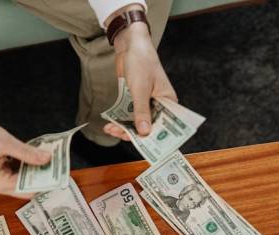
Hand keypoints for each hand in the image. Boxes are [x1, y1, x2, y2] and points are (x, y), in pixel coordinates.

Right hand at [0, 92, 50, 198]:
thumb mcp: (5, 142)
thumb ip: (27, 152)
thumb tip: (47, 159)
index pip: (27, 189)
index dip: (44, 182)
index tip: (60, 175)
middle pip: (26, 186)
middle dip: (42, 176)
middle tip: (59, 166)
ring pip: (23, 178)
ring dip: (36, 169)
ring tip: (51, 159)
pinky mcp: (0, 170)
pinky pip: (18, 171)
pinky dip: (27, 164)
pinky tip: (37, 155)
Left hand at [104, 8, 176, 140]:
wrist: (130, 45)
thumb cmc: (141, 62)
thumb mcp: (140, 89)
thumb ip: (142, 112)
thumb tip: (145, 133)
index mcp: (168, 101)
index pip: (166, 125)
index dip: (156, 138)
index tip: (144, 147)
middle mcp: (159, 104)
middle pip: (149, 126)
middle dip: (133, 133)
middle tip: (118, 134)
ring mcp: (146, 102)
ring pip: (136, 122)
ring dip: (123, 127)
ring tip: (110, 129)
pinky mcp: (134, 99)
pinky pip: (128, 115)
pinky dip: (120, 120)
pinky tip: (110, 124)